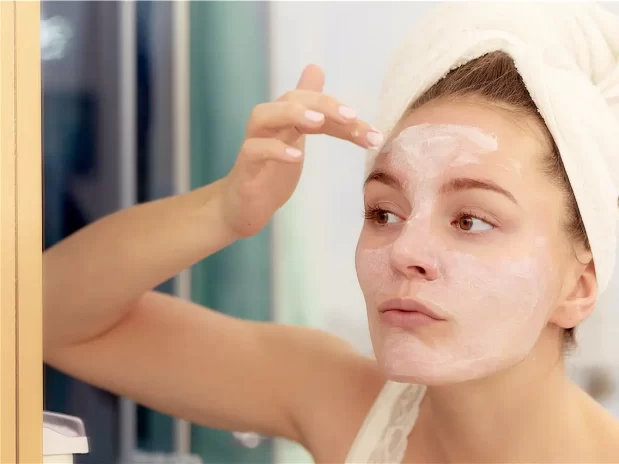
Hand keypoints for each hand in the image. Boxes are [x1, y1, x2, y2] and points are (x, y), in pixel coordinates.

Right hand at [221, 64, 382, 237]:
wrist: (244, 205)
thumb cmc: (271, 170)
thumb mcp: (297, 136)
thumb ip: (311, 108)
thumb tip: (316, 68)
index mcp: (284, 116)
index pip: (315, 105)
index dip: (343, 115)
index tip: (373, 133)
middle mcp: (267, 123)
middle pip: (291, 100)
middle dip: (324, 105)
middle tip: (352, 116)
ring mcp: (253, 141)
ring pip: (265, 115)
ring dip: (293, 114)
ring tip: (319, 122)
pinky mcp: (244, 165)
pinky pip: (254, 150)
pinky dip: (274, 149)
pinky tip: (296, 157)